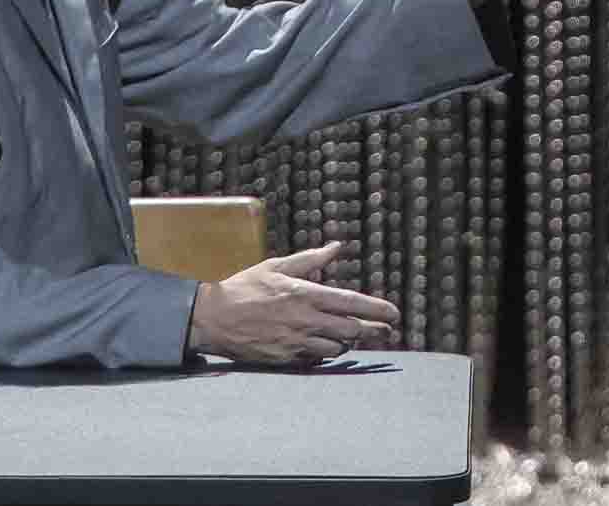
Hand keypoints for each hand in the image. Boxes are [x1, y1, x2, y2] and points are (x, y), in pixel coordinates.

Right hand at [186, 240, 398, 364]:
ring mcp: (295, 342)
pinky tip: (330, 348)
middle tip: (388, 332)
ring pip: (336, 349)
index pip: (351, 303)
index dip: (377, 309)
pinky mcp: (285, 358)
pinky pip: (316, 360)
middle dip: (374, 331)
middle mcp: (304, 320)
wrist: (212, 318)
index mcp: (305, 294)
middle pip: (351, 330)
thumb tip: (336, 247)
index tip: (395, 313)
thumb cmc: (245, 287)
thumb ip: (310, 259)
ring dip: (350, 343)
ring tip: (357, 337)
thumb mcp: (277, 266)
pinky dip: (327, 355)